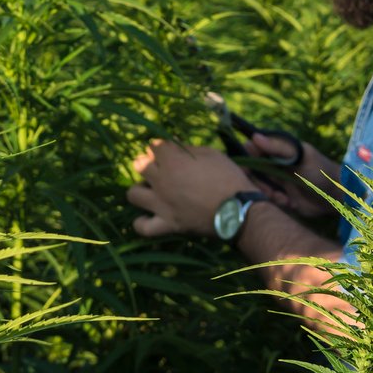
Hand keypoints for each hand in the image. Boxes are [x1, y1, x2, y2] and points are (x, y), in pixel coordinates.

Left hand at [126, 139, 253, 237]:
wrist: (239, 210)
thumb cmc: (228, 177)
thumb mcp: (211, 154)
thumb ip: (188, 150)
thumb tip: (174, 146)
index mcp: (172, 160)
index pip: (154, 145)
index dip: (161, 146)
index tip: (170, 150)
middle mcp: (161, 180)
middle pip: (139, 165)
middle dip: (147, 163)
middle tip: (160, 167)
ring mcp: (161, 204)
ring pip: (133, 194)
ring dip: (140, 189)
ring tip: (151, 190)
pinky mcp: (167, 224)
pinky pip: (143, 227)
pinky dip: (142, 222)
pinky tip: (147, 216)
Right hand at [247, 132, 341, 221]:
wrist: (337, 195)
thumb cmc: (320, 170)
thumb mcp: (299, 156)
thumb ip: (277, 147)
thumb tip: (254, 136)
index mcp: (277, 151)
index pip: (251, 151)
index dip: (246, 161)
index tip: (248, 171)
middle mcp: (274, 165)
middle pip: (251, 172)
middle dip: (257, 183)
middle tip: (269, 191)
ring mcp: (277, 181)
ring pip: (258, 187)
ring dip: (267, 194)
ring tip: (282, 198)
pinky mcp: (281, 196)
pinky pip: (269, 200)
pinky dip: (277, 203)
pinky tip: (290, 203)